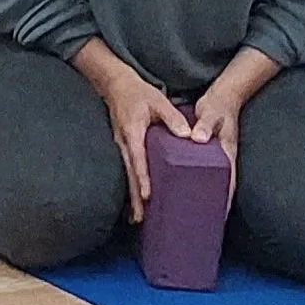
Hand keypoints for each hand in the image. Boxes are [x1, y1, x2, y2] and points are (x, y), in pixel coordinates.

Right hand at [95, 71, 194, 222]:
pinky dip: (131, 186)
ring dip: (131, 196)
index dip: (142, 178)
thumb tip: (188, 135)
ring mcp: (120, 147)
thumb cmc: (138, 93)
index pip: (138, 160)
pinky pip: (127, 170)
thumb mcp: (158, 101)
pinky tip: (136, 199)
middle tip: (140, 218)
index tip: (147, 195)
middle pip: (129, 175)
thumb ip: (173, 118)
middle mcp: (123, 144)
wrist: (115, 86)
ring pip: (127, 176)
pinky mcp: (123, 148)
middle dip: (134, 198)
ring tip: (137, 217)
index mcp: (133, 133)